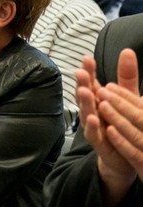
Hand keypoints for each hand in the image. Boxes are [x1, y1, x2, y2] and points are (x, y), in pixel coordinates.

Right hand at [77, 51, 139, 206]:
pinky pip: (93, 133)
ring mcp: (93, 125)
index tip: (87, 59)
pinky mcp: (98, 141)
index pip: (92, 80)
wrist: (123, 155)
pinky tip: (92, 119)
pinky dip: (91, 126)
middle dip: (82, 83)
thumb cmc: (121, 122)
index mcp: (99, 97)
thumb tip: (127, 51)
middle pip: (85, 94)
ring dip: (84, 102)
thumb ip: (126, 76)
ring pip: (86, 112)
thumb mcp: (128, 97)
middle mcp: (93, 109)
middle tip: (80, 72)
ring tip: (85, 91)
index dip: (89, 70)